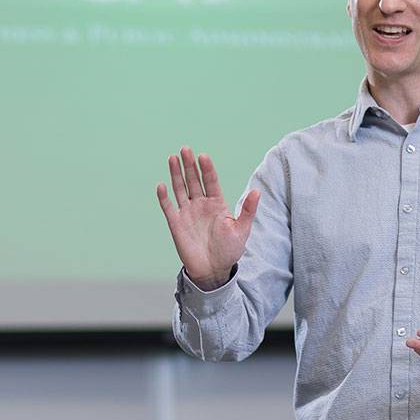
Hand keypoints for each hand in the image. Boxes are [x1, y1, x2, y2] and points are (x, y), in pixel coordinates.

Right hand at [156, 146, 259, 290]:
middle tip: (185, 149)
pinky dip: (164, 197)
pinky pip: (168, 208)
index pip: (211, 181)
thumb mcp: (242, 230)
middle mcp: (201, 204)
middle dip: (190, 165)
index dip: (207, 168)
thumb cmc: (229, 250)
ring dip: (176, 174)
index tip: (203, 156)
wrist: (213, 270)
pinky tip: (162, 185)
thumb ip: (248, 210)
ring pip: (180, 188)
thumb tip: (257, 191)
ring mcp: (187, 212)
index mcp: (217, 203)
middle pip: (194, 180)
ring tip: (173, 158)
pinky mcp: (176, 223)